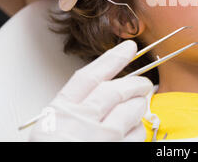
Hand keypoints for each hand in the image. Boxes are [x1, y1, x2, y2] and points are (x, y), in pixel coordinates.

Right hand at [29, 40, 152, 140]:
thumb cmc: (53, 147)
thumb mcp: (54, 124)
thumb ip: (76, 105)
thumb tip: (107, 87)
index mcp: (61, 111)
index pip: (90, 77)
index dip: (112, 59)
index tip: (129, 47)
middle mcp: (80, 123)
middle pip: (116, 91)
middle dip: (136, 83)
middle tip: (143, 83)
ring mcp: (98, 139)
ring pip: (131, 111)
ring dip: (140, 105)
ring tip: (139, 105)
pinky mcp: (114, 151)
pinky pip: (136, 135)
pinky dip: (139, 128)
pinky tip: (134, 128)